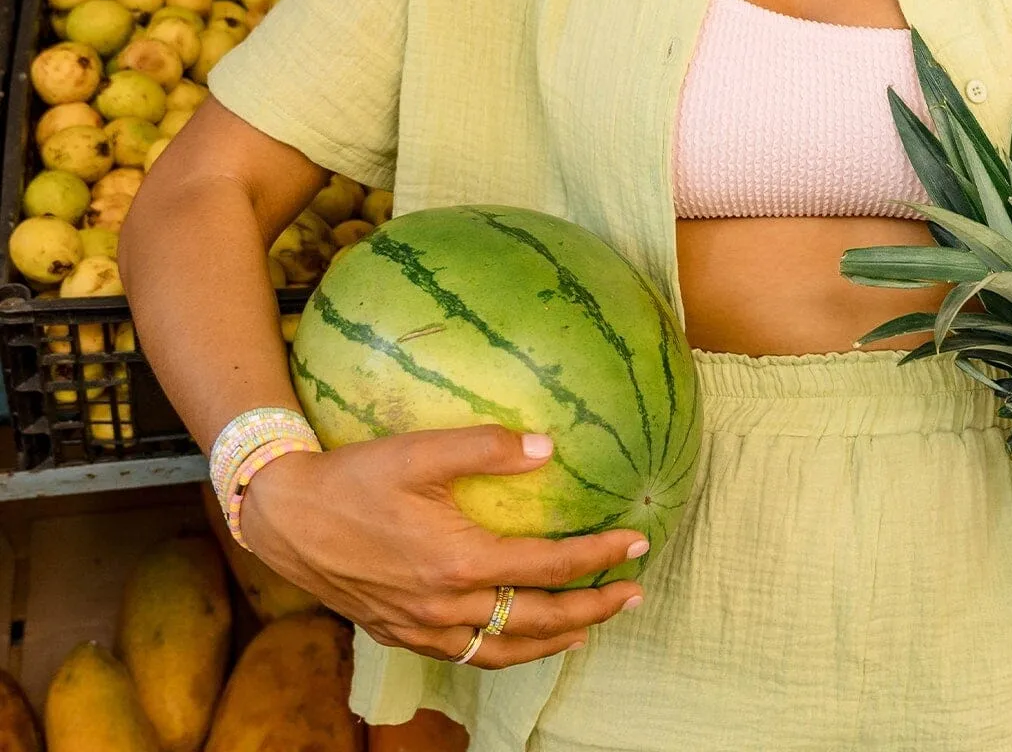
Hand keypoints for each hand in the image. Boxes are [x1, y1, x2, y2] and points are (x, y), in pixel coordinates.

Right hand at [241, 425, 650, 667]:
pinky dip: (504, 652)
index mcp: (458, 561)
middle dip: (592, 610)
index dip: (598, 556)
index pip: (547, 566)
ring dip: (553, 640)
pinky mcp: (400, 632)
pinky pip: (467, 654)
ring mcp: (421, 626)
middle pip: (537, 621)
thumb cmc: (354, 477)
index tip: (637, 542)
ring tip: (589, 627)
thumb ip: (486, 447)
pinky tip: (517, 637)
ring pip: (503, 650)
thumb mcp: (421, 451)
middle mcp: (445, 605)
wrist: (284, 516)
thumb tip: (548, 447)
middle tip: (635, 594)